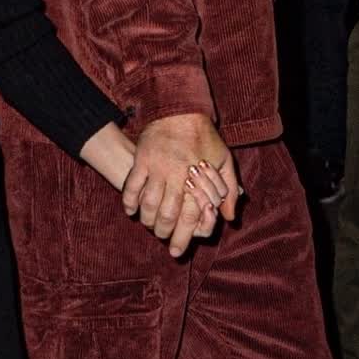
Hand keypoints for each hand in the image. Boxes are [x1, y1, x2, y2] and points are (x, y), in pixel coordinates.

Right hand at [79, 121, 222, 255]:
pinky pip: (131, 186)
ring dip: (147, 219)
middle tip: (162, 237)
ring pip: (147, 204)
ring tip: (150, 225)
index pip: (190, 215)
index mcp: (197, 176)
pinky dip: (129, 202)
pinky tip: (132, 211)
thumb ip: (228, 189)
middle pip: (166, 215)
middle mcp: (176, 174)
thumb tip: (229, 217)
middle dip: (163, 232)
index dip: (184, 236)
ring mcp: (156, 166)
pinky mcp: (141, 159)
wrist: (180, 108)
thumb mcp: (224, 160)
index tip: (176, 250)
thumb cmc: (204, 137)